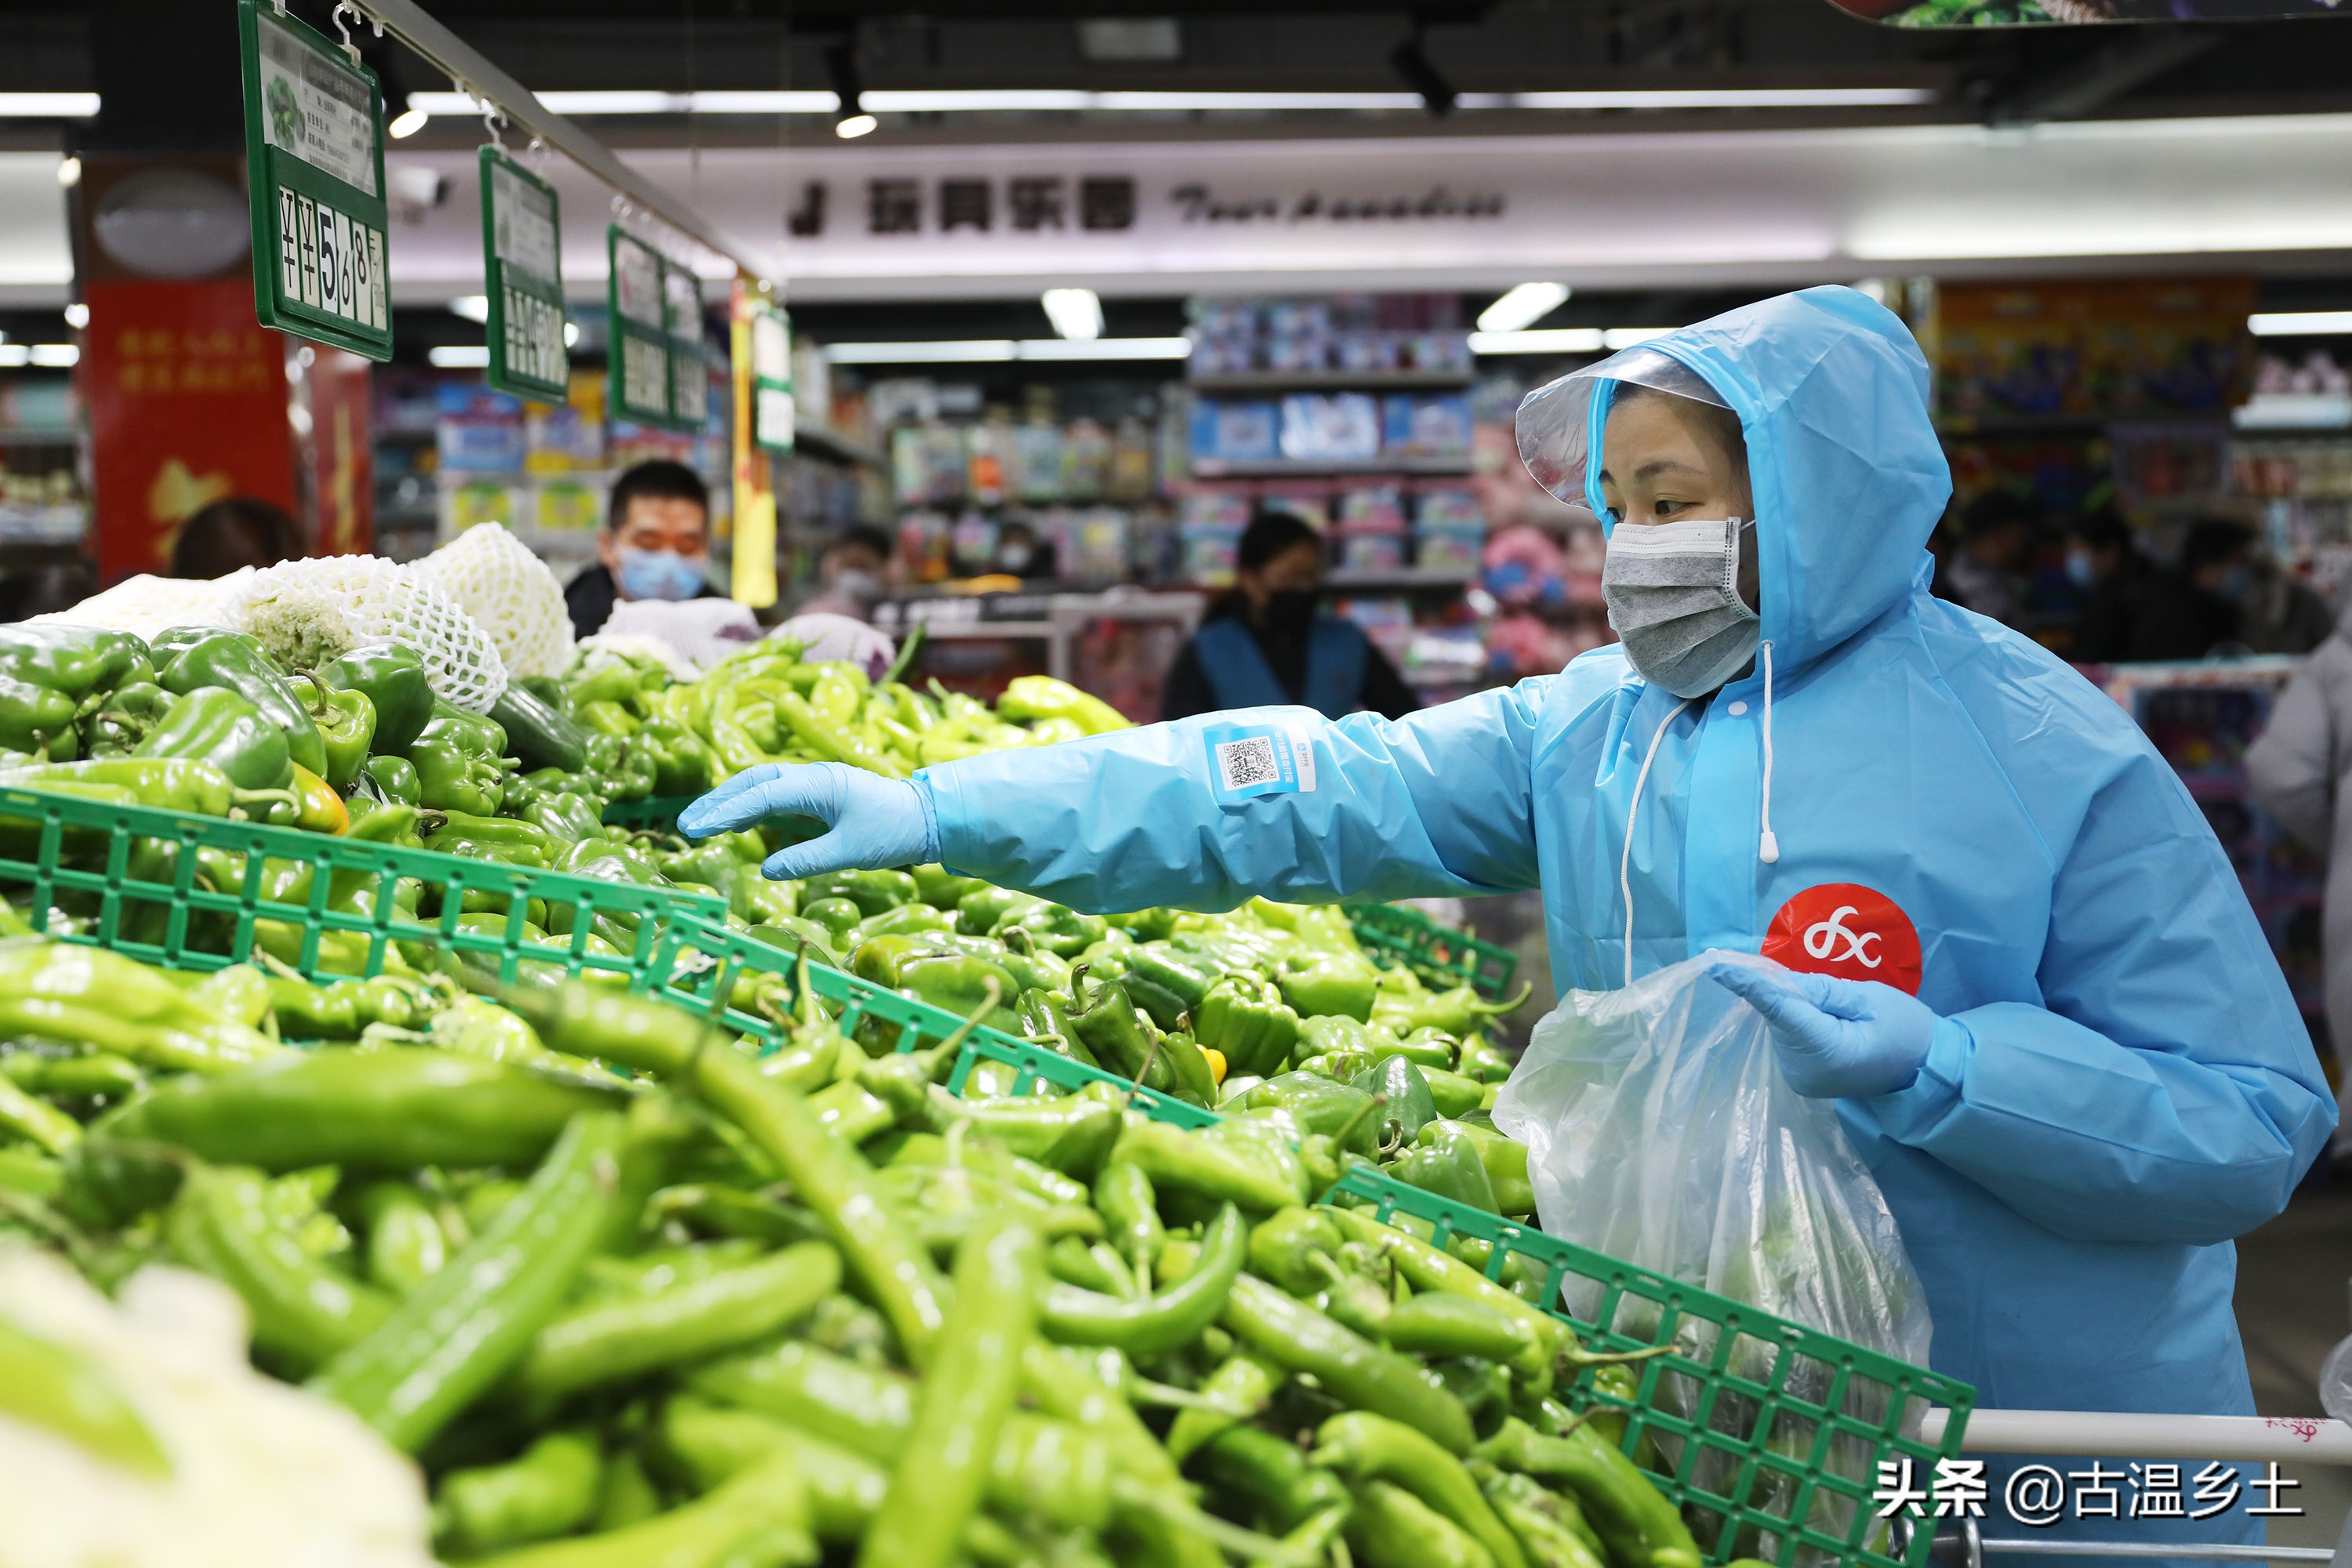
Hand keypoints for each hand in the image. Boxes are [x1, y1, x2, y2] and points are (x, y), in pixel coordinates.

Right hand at [679, 762, 938, 880]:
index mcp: (819, 785)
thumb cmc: (893, 833)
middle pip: (754, 780)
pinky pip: (776, 794)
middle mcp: (812, 777)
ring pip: (762, 784)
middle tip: (686, 824)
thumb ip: (807, 860)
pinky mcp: (819, 794)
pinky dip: (751, 805)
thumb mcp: (851, 852)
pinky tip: (736, 823)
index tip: (696, 828)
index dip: (726, 811)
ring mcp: (815, 783)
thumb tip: (766, 871)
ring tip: (700, 823)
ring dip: (731, 800)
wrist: (927, 818)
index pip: (761, 794)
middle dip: (718, 800)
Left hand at [1706, 962, 1934, 1099]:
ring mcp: (1798, 1077)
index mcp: (1824, 1051)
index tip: (1715, 963)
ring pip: (1780, 1022)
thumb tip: (1778, 981)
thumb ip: (1820, 989)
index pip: (1777, 1009)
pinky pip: (1787, 1034)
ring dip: (1796, 1005)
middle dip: (1790, 991)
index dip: (1746, 983)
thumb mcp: (1869, 998)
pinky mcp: (1799, 1076)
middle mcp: (1801, 1070)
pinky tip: (1823, 1016)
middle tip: (1832, 990)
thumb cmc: (1907, 1030)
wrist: (1926, 1071)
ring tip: (1841, 1010)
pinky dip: (1797, 1019)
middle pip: (1778, 1014)